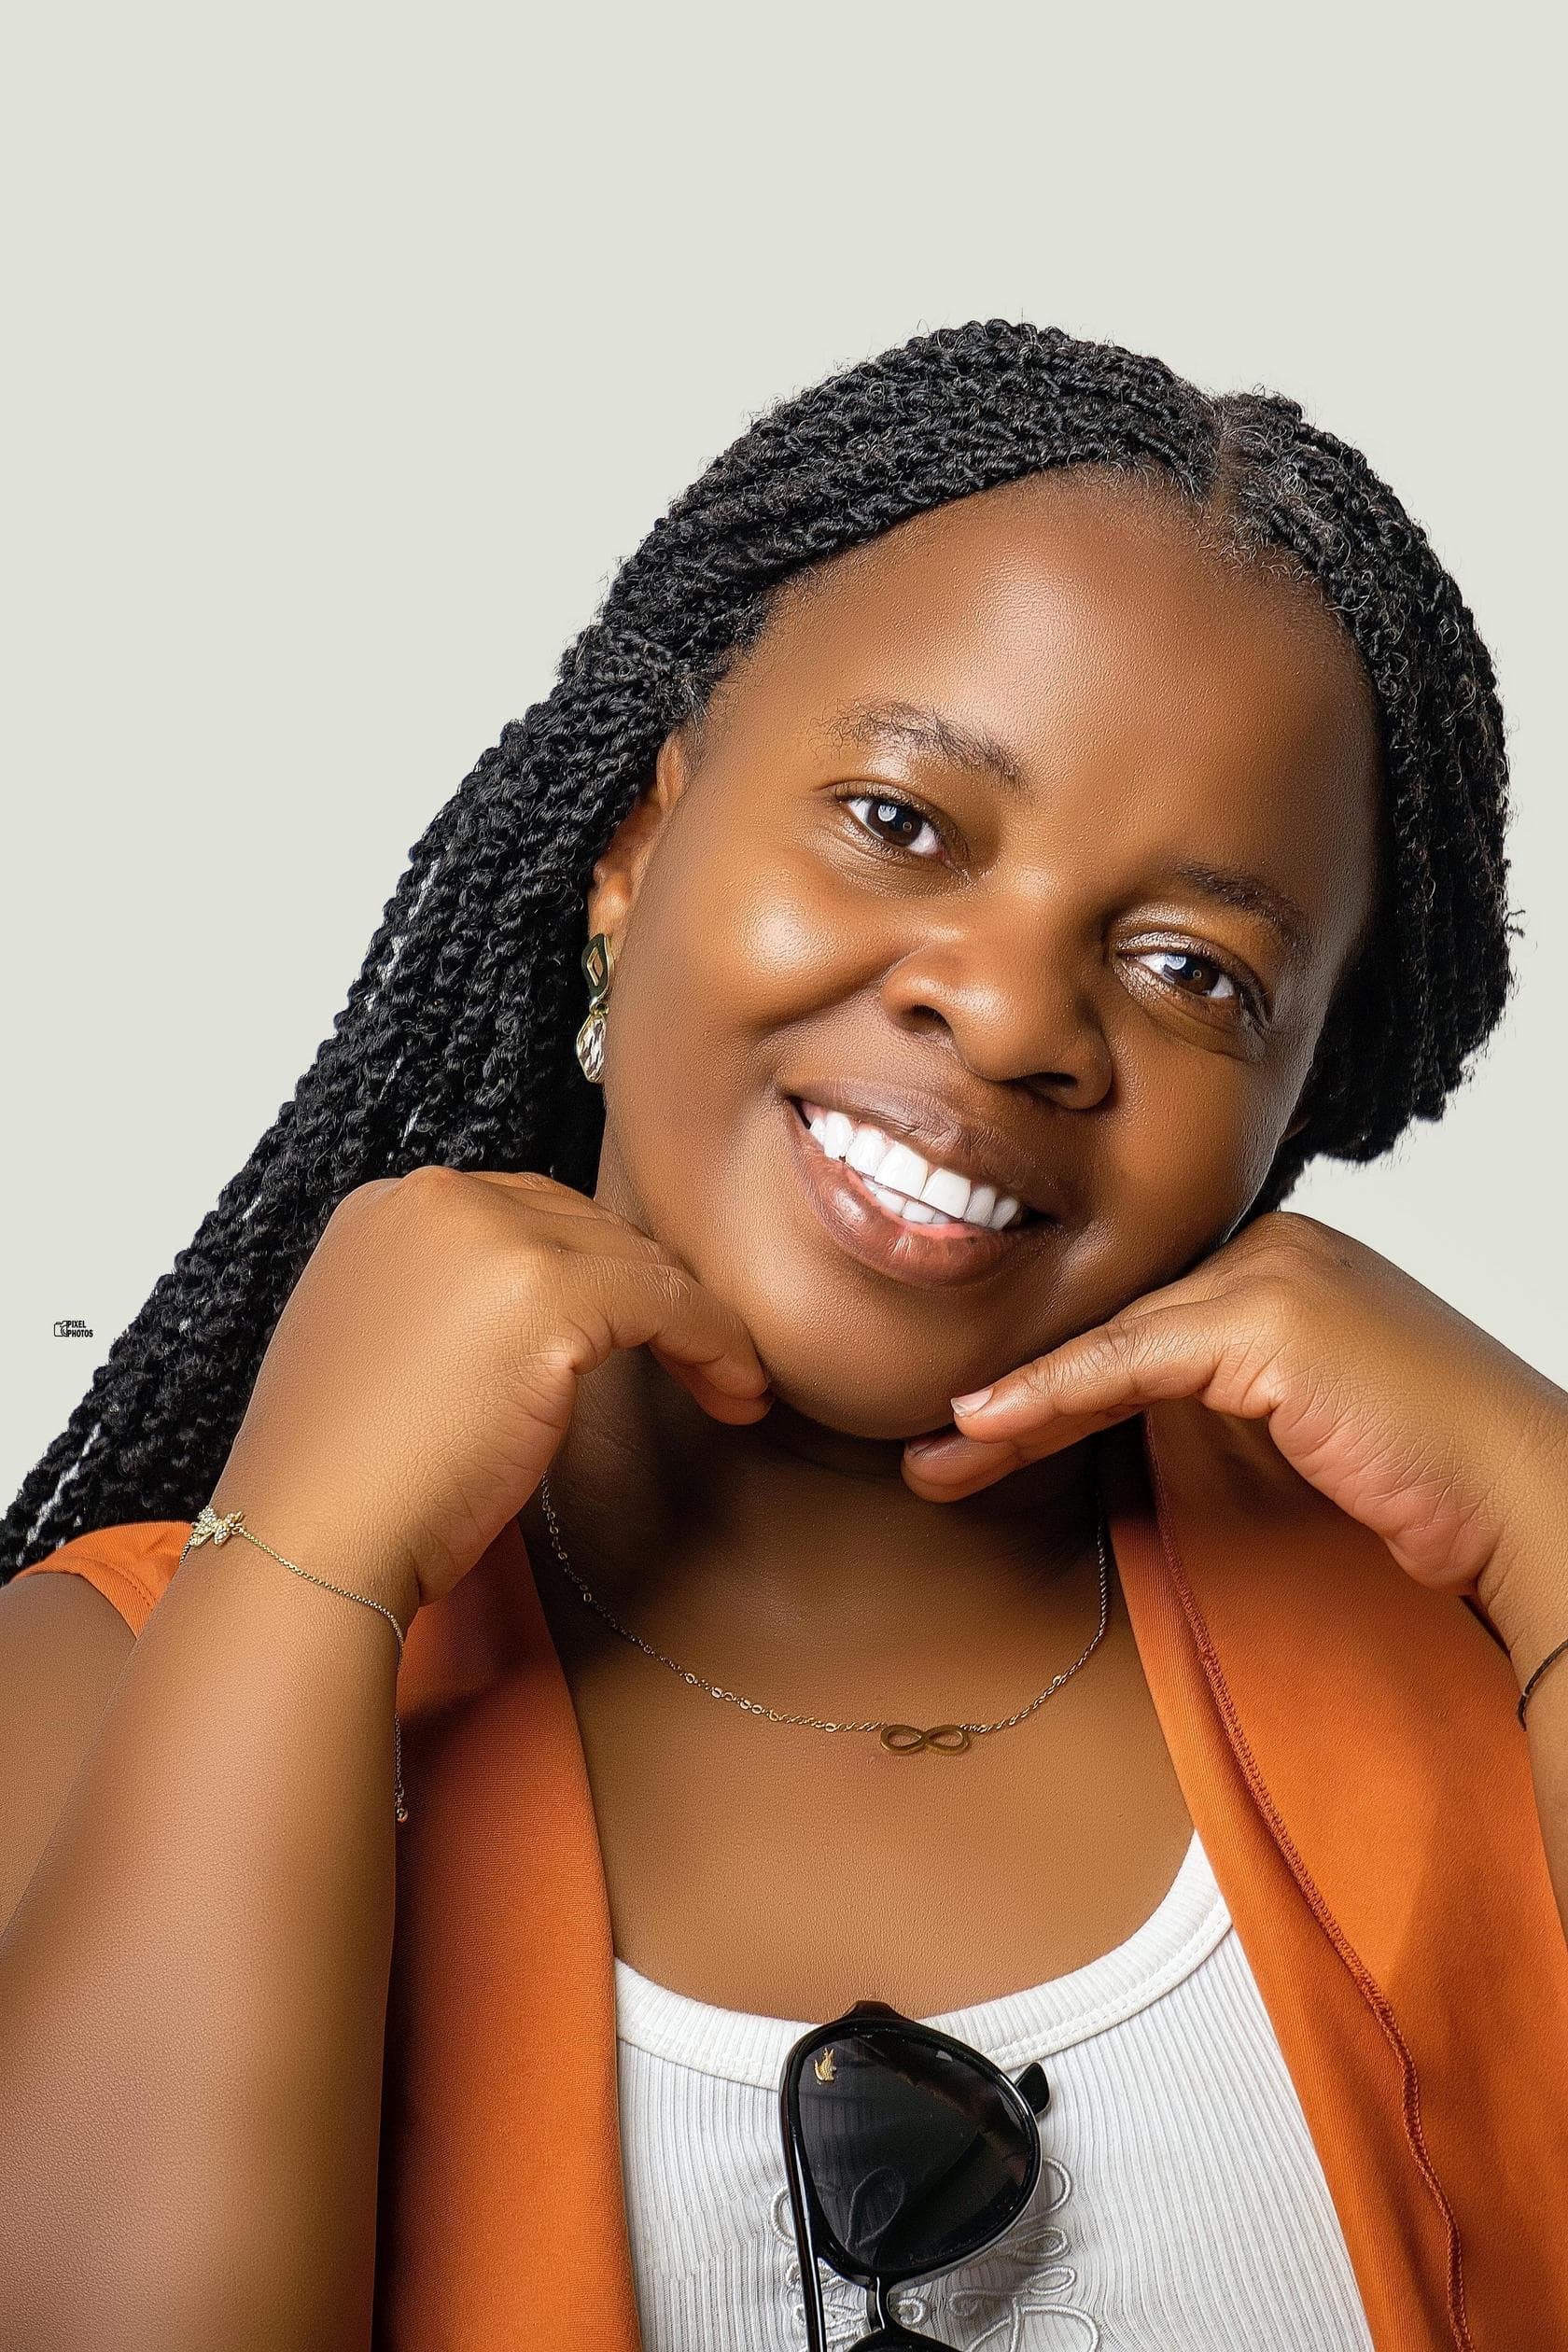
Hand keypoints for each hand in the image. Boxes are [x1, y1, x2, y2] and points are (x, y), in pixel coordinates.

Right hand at [210, 1167, 772, 1616]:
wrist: (311, 1543)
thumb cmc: (348, 1485)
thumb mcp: (387, 1356)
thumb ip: (451, 1310)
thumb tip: (547, 1327)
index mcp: (389, 1210)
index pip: (526, 1217)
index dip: (596, 1276)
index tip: (640, 1334)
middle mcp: (435, 1201)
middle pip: (586, 1228)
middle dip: (649, 1294)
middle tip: (704, 1362)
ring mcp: (489, 1237)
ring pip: (636, 1259)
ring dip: (695, 1322)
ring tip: (732, 1387)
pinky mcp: (544, 1292)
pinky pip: (668, 1302)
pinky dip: (715, 1343)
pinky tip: (735, 1391)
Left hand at [902, 1210, 1567, 1626]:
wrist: (1524, 1495)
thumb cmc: (1425, 1473)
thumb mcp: (1299, 1421)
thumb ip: (1217, 1400)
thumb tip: (1113, 1425)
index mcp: (1276, 1256)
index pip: (1134, 1316)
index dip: (1050, 1376)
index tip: (973, 1431)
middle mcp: (1270, 1243)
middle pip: (1107, 1320)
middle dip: (1013, 1390)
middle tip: (928, 1449)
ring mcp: (1269, 1271)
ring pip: (1105, 1340)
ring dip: (1008, 1406)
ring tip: (930, 1459)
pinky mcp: (1266, 1319)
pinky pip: (1128, 1362)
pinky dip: (1050, 1397)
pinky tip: (985, 1424)